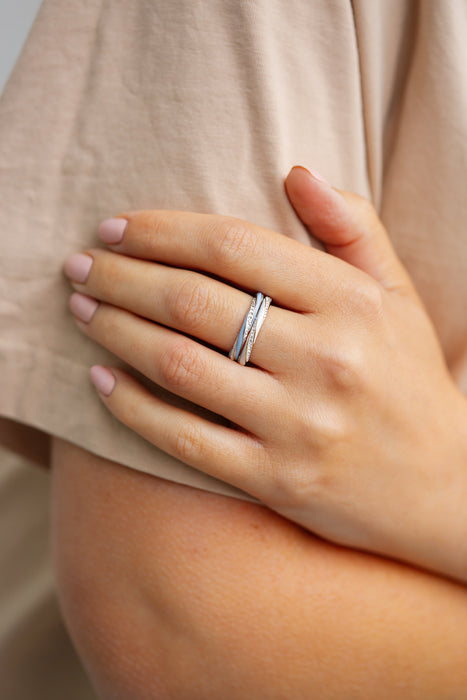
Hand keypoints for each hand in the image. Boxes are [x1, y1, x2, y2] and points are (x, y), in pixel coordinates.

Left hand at [63, 166, 466, 581]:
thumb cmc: (409, 380)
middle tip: (80, 264)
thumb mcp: (397, 295)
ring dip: (114, 330)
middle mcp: (324, 360)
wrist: (442, 486)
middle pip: (193, 302)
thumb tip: (296, 172)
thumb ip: (354, 227)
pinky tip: (100, 379)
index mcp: (351, 302)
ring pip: (178, 365)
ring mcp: (297, 425)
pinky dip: (132, 407)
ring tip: (82, 309)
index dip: (162, 231)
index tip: (116, 226)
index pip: (233, 247)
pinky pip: (184, 438)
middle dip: (121, 276)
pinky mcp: (275, 479)